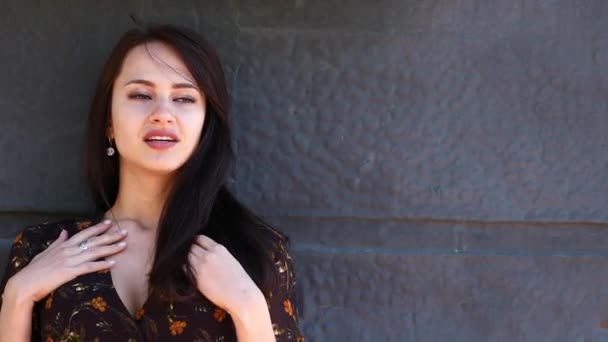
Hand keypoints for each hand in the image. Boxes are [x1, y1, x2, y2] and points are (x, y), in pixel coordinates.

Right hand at [8, 220, 126, 302]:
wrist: (26, 283)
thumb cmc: (35, 269)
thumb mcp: (46, 252)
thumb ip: (57, 242)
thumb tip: (64, 232)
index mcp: (64, 245)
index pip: (84, 233)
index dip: (98, 228)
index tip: (110, 223)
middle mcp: (69, 250)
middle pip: (94, 241)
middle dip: (111, 236)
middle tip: (125, 232)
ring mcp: (70, 260)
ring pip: (95, 252)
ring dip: (111, 248)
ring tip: (124, 245)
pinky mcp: (70, 272)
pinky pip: (89, 267)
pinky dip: (102, 264)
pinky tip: (113, 263)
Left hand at [188, 235, 265, 314]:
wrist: (241, 296)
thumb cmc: (239, 279)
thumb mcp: (230, 258)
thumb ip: (216, 252)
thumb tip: (203, 251)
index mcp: (218, 249)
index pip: (199, 238)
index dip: (196, 242)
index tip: (196, 245)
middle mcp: (208, 256)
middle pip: (191, 247)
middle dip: (191, 250)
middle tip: (194, 256)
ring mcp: (201, 267)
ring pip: (187, 258)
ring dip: (188, 260)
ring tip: (195, 265)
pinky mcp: (196, 280)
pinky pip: (186, 270)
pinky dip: (187, 269)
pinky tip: (194, 273)